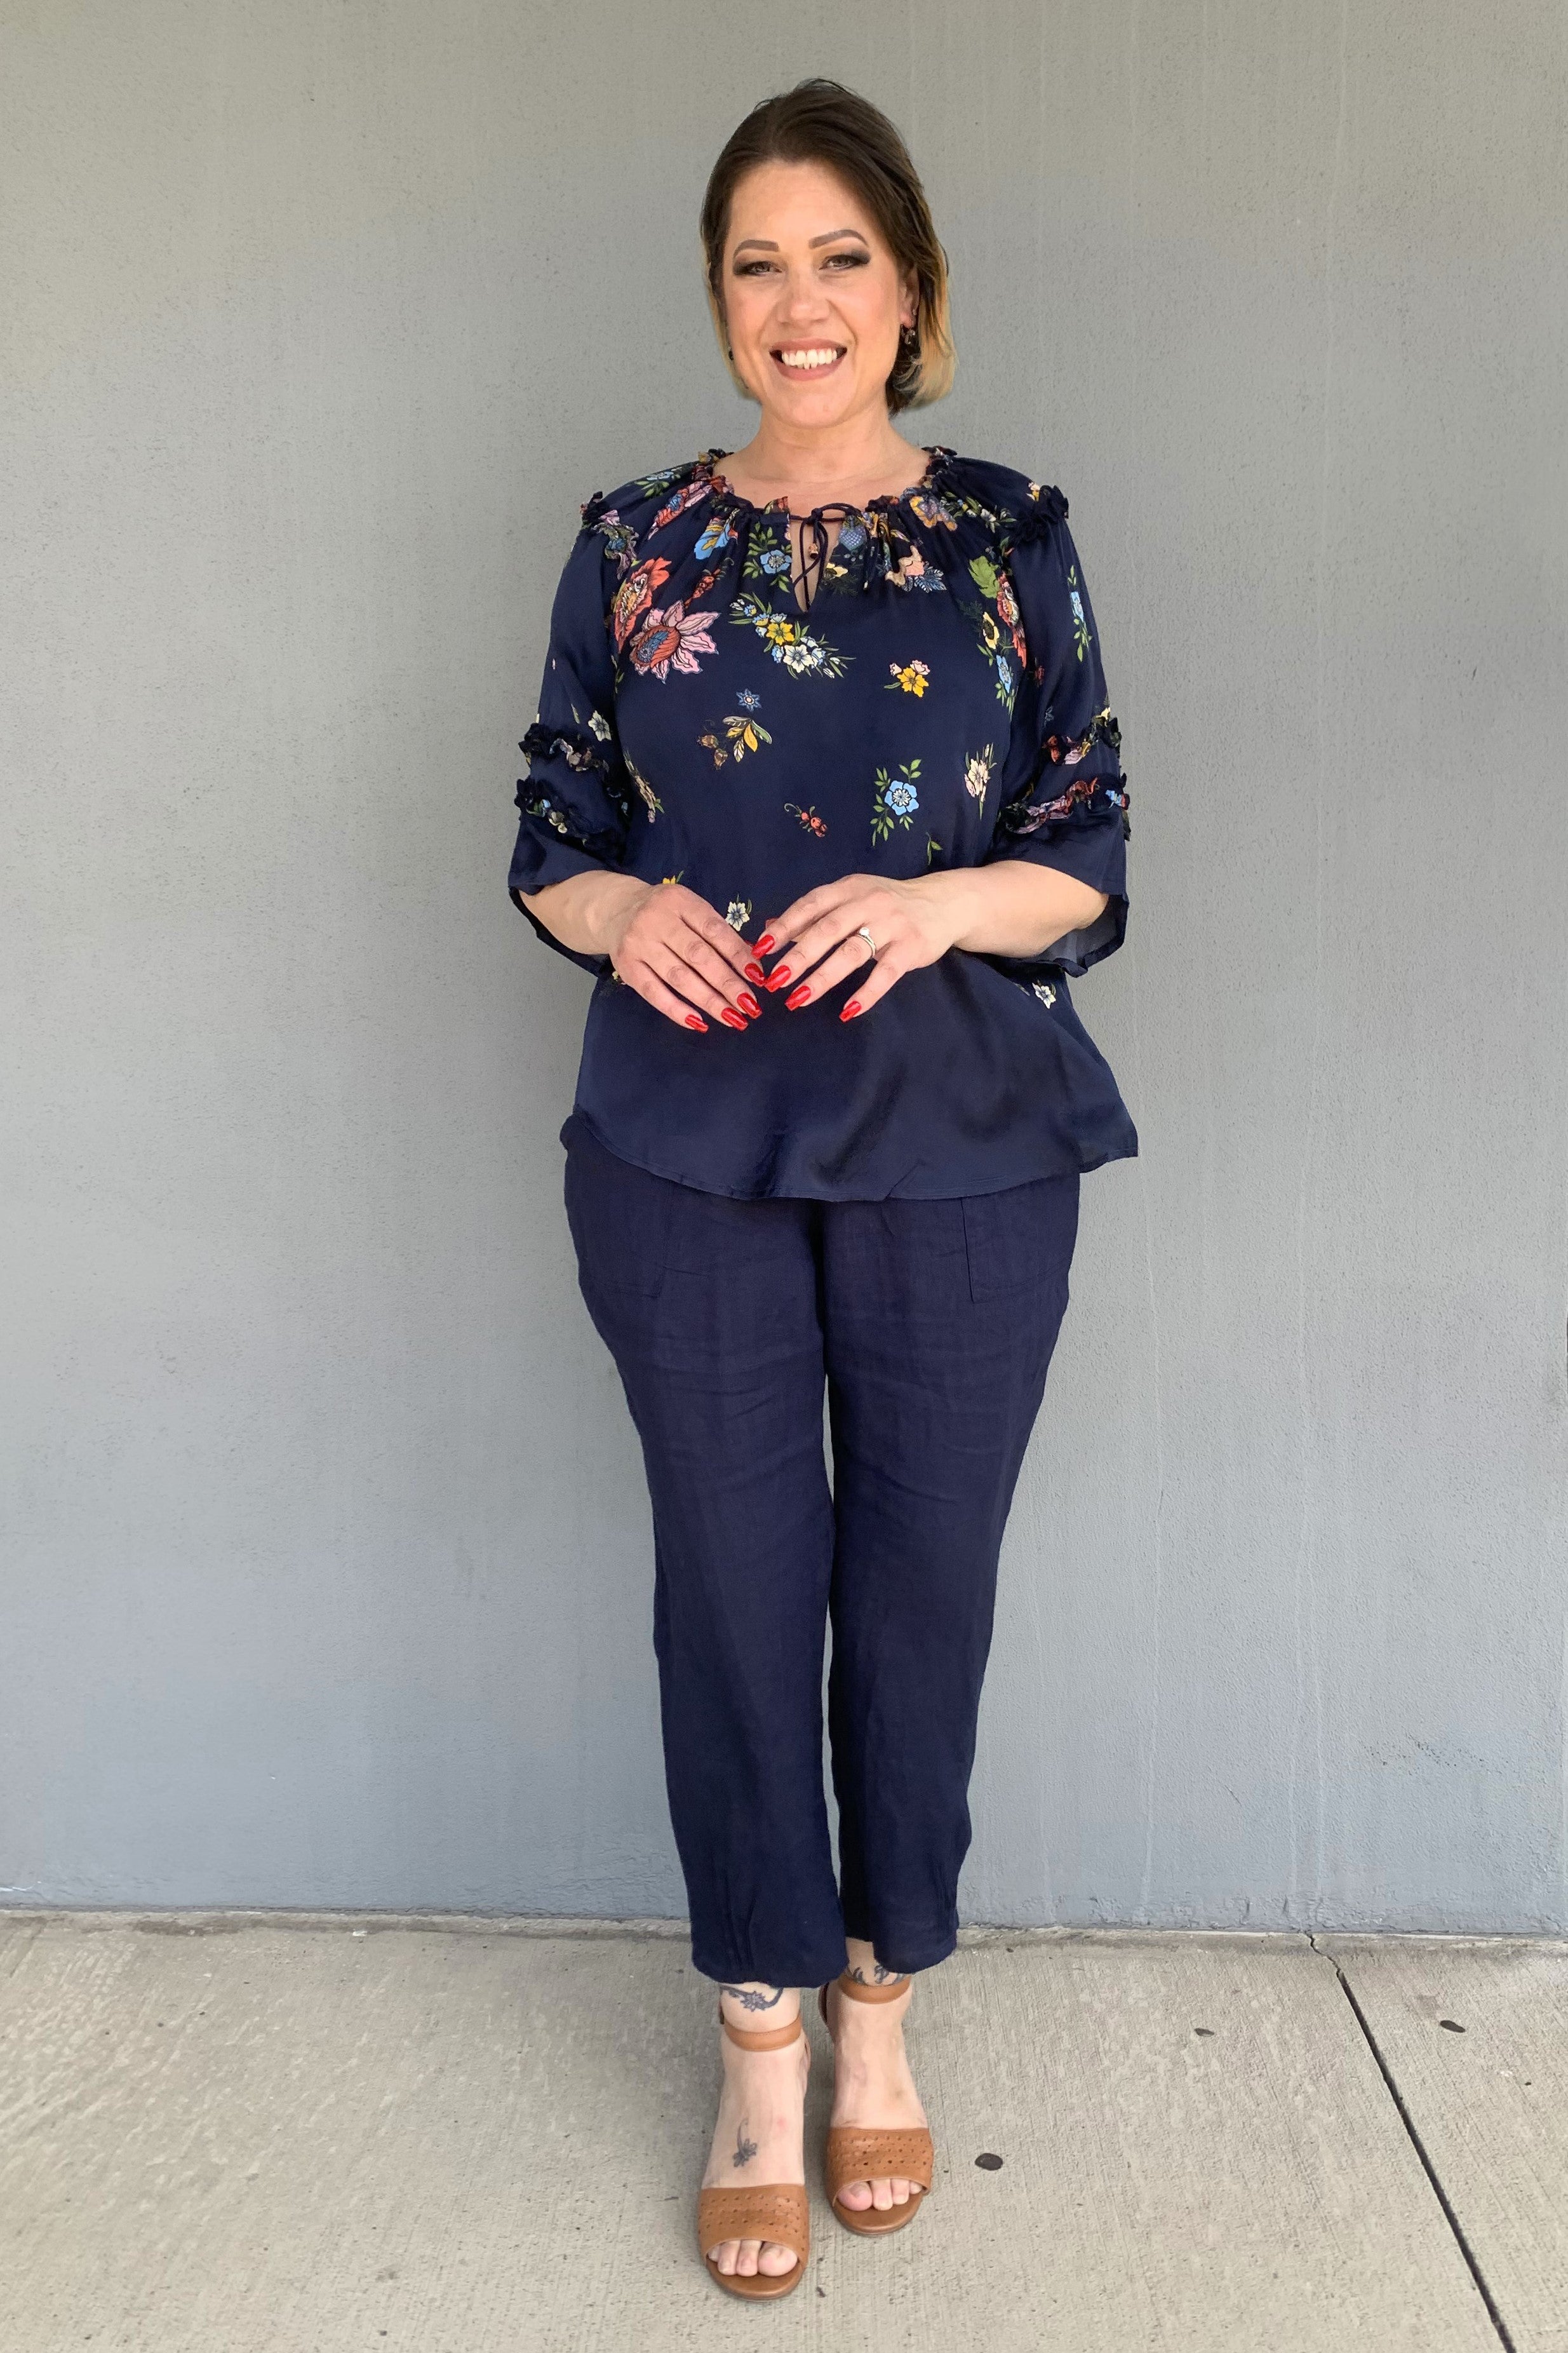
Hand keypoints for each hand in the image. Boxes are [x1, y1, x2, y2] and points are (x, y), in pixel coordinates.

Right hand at [599, 878, 760, 1033]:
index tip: (757, 977)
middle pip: (698, 957)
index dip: (738, 955)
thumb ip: (718, 932)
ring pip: (678, 977)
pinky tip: (699, 1022)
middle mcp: (657, 920)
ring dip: (708, 1001)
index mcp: (681, 901)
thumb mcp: (691, 910)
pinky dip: (677, 1010)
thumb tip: (752, 965)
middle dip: (727, 984)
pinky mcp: (626, 966)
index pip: (715, 931)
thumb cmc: (666, 913)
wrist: (616, 910)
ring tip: (732, 1018)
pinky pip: (653, 992)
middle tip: (749, 1005)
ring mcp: (639, 943)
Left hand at [754, 875, 961, 1018]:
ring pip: (852, 952)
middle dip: (797, 957)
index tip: (760, 949)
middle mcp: (868, 902)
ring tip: (799, 999)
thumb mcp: (851, 899)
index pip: (810, 906)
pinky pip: (885, 974)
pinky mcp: (911, 947)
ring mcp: (892, 924)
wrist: (943, 903)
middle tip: (774, 981)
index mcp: (848, 888)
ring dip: (823, 977)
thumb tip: (768, 928)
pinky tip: (847, 1011)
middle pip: (827, 930)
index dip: (784, 927)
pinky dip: (866, 994)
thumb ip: (814, 915)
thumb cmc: (889, 904)